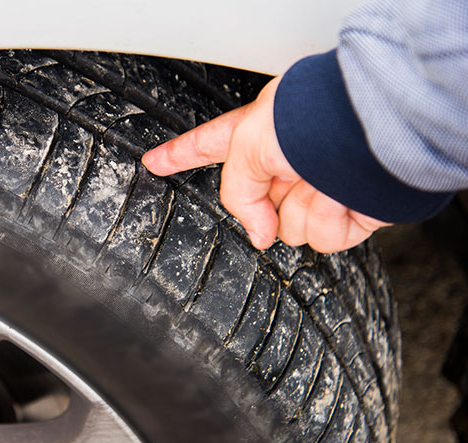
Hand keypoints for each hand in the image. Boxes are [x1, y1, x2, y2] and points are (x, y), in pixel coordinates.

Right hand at [141, 77, 389, 253]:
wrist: (371, 133)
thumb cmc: (312, 119)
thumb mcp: (244, 147)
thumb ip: (235, 195)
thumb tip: (260, 237)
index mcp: (258, 133)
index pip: (206, 146)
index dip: (178, 155)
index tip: (155, 162)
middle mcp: (287, 161)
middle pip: (253, 204)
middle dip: (266, 203)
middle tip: (290, 175)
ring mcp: (316, 188)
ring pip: (288, 229)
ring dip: (301, 210)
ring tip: (321, 178)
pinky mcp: (347, 213)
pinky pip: (322, 238)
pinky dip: (330, 221)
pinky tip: (342, 195)